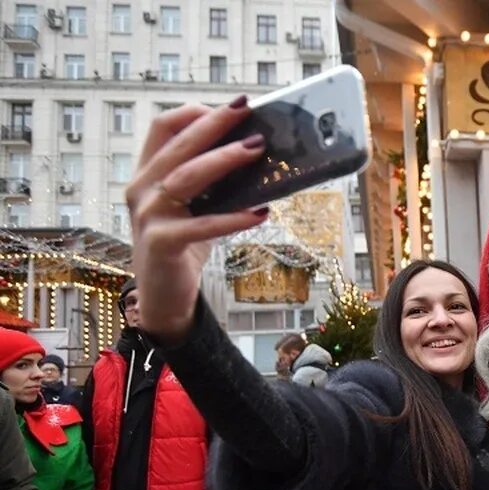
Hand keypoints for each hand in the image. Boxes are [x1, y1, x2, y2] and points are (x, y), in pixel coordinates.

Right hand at [126, 97, 268, 343]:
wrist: (162, 297)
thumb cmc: (183, 245)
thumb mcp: (196, 206)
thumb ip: (214, 182)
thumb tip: (258, 154)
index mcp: (148, 174)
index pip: (163, 128)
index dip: (195, 112)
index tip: (230, 108)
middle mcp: (141, 189)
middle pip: (178, 145)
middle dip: (215, 125)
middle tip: (248, 111)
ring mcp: (147, 215)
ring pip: (186, 177)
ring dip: (224, 160)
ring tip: (257, 149)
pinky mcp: (161, 243)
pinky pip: (200, 226)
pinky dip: (232, 218)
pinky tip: (260, 212)